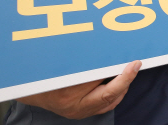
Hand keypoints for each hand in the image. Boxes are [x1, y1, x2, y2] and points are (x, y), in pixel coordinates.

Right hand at [17, 61, 140, 119]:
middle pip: (109, 95)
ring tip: (128, 72)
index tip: (133, 63)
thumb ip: (87, 61)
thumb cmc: (47, 74)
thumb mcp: (64, 64)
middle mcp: (74, 105)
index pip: (102, 83)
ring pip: (110, 102)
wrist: (32, 90)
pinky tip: (120, 82)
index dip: (121, 74)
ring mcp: (78, 112)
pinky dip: (116, 94)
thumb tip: (111, 55)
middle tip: (134, 66)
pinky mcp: (82, 113)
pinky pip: (106, 106)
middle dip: (126, 80)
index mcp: (68, 91)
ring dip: (122, 87)